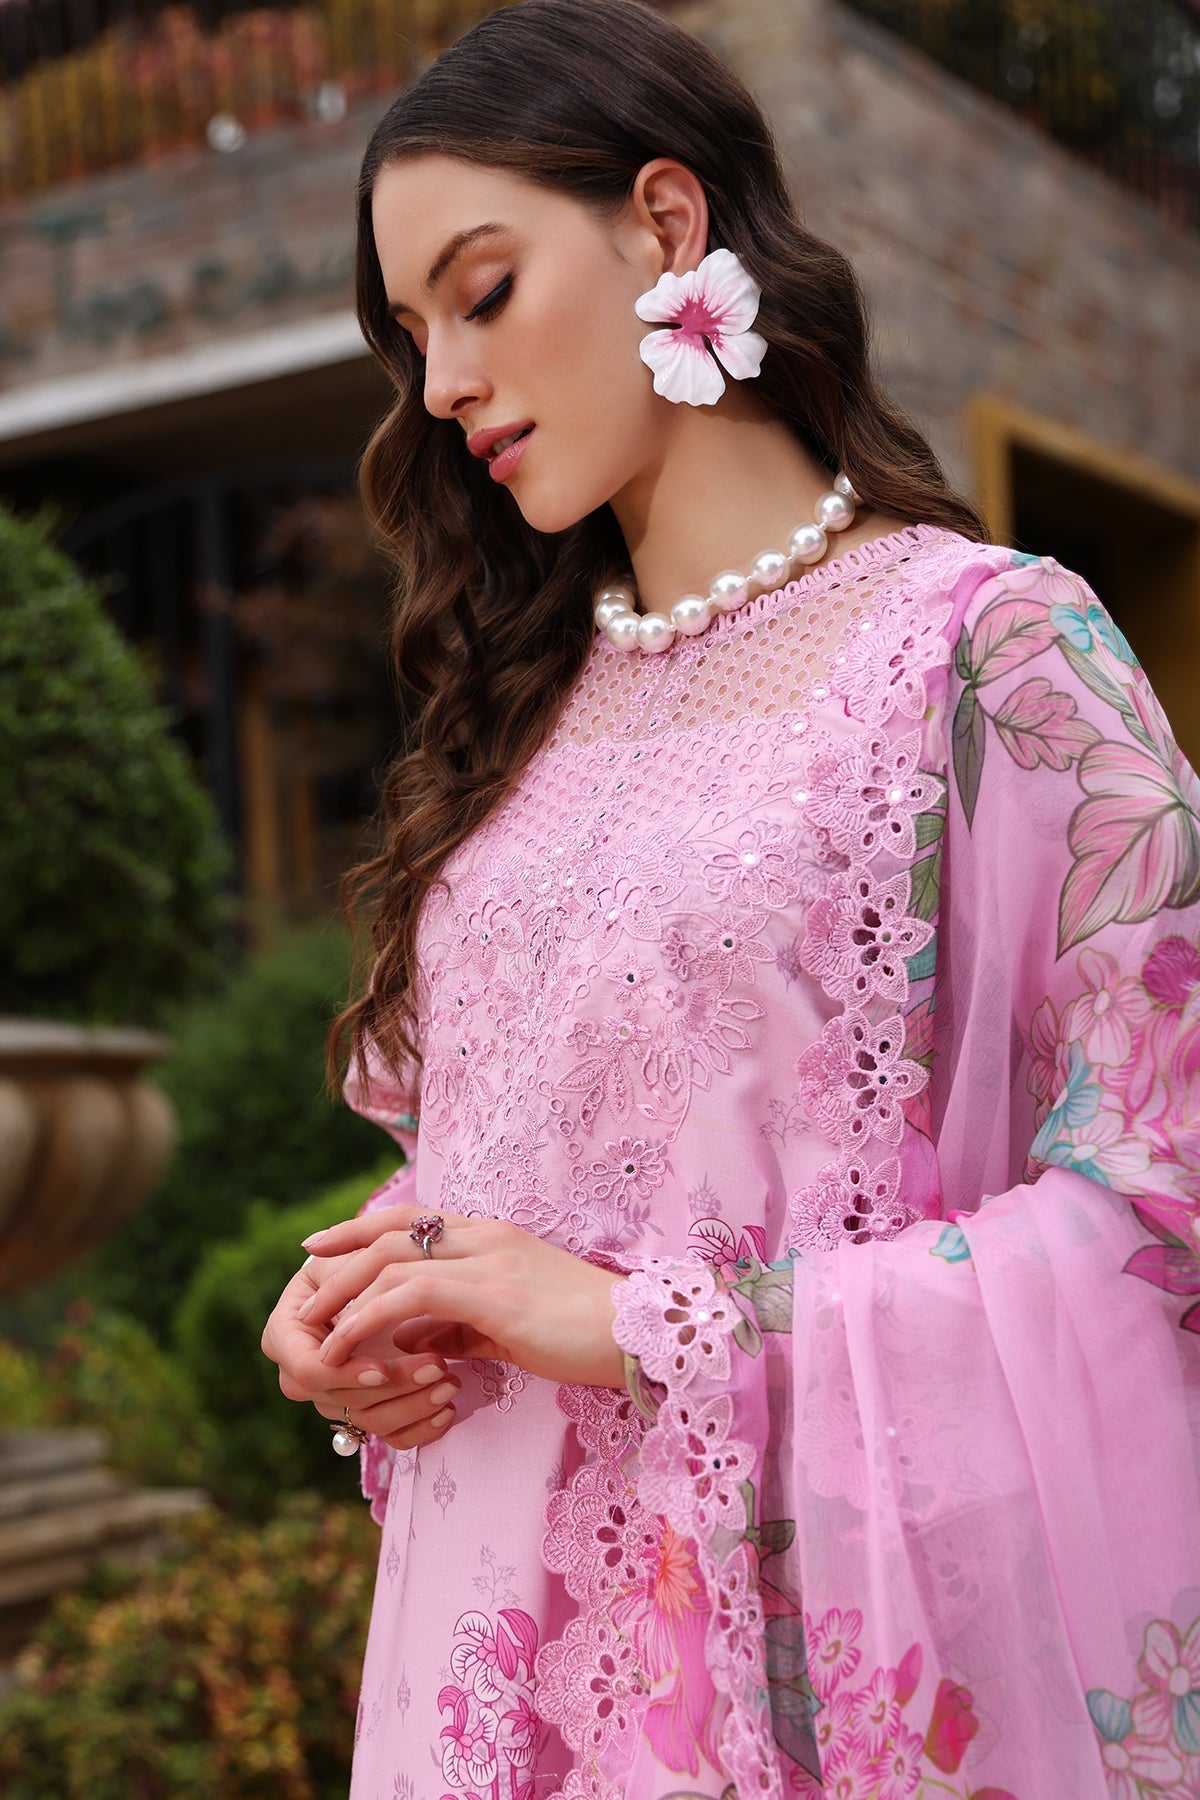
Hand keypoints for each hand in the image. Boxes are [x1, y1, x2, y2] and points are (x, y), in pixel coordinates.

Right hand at [261, 1250, 460, 1452]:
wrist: (381, 1280)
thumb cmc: (362, 1259)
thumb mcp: (350, 1255)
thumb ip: (341, 1261)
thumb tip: (315, 1248)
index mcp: (284, 1337)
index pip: (310, 1371)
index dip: (345, 1373)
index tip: (382, 1369)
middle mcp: (302, 1375)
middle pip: (344, 1400)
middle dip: (393, 1386)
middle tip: (438, 1367)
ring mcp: (334, 1398)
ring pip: (370, 1421)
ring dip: (414, 1406)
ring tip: (450, 1383)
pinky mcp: (365, 1411)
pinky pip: (390, 1436)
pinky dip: (421, 1428)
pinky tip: (448, 1411)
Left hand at [299, 1203, 626, 1387]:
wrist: (635, 1336)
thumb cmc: (582, 1335)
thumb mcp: (510, 1326)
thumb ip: (461, 1325)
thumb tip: (414, 1338)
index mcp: (492, 1237)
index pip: (414, 1219)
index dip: (363, 1227)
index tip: (322, 1244)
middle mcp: (485, 1236)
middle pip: (393, 1230)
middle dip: (341, 1252)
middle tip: (304, 1276)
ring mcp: (488, 1258)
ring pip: (393, 1259)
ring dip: (344, 1291)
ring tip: (313, 1323)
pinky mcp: (492, 1291)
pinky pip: (411, 1295)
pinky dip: (369, 1315)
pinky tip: (349, 1342)